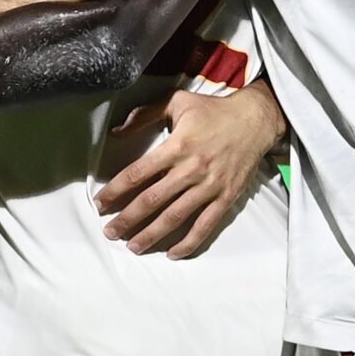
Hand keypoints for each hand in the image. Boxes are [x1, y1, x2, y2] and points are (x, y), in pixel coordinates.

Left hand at [94, 80, 286, 258]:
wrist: (254, 120)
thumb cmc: (213, 110)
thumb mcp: (177, 101)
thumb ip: (144, 115)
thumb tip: (116, 132)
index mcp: (176, 146)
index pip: (138, 173)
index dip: (116, 190)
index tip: (100, 203)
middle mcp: (191, 169)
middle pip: (152, 200)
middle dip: (127, 219)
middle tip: (109, 231)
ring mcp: (210, 186)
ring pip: (175, 217)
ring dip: (152, 235)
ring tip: (132, 246)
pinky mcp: (226, 198)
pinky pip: (205, 226)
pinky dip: (189, 243)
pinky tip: (172, 254)